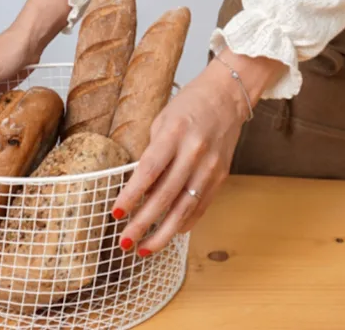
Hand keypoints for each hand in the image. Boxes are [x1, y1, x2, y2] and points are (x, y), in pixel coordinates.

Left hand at [110, 51, 284, 256]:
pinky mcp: (221, 174)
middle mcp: (195, 151)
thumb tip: (140, 188)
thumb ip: (152, 152)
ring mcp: (211, 165)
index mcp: (175, 133)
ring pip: (185, 207)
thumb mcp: (163, 119)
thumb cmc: (191, 103)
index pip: (150, 169)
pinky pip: (202, 205)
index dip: (132, 194)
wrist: (228, 95)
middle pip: (166, 194)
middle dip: (142, 223)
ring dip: (163, 233)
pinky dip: (185, 222)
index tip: (116, 213)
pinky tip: (170, 232)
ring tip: (144, 250)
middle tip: (124, 242)